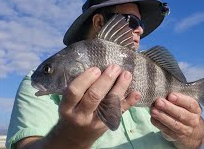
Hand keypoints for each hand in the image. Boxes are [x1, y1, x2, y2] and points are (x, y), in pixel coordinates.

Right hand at [18, 65, 140, 148]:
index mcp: (67, 107)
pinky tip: (136, 92)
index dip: (86, 78)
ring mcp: (95, 122)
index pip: (74, 91)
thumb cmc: (71, 112)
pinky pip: (120, 113)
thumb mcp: (67, 103)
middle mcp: (81, 116)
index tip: (96, 68)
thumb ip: (78, 88)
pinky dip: (129, 102)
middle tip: (114, 67)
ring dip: (120, 87)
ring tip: (127, 74)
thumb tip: (97, 65)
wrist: (74, 138)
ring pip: (110, 104)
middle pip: (94, 96)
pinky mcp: (108, 125)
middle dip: (106, 80)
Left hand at [150, 93, 203, 148]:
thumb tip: (164, 93)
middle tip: (158, 102)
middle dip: (168, 107)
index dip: (181, 99)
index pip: (190, 104)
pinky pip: (166, 130)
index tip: (170, 95)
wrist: (192, 133)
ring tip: (153, 110)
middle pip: (181, 114)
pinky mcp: (175, 136)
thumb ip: (178, 100)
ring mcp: (185, 130)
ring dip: (162, 116)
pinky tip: (153, 118)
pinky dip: (158, 124)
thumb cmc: (186, 113)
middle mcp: (192, 120)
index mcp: (196, 110)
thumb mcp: (187, 106)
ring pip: (174, 124)